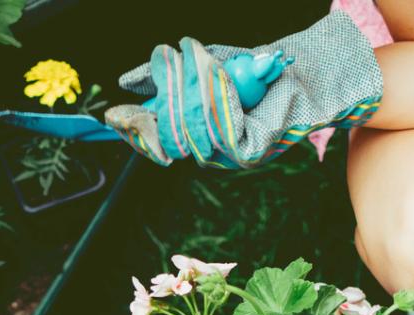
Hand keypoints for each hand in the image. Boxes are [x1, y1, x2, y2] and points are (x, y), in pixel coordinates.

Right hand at [104, 11, 382, 168]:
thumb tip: (128, 81)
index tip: (113, 115)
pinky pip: (223, 130)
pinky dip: (218, 98)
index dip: (133, 129)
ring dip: (194, 91)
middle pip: (169, 138)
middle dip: (164, 99)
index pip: (154, 141)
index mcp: (196, 135)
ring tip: (198, 58)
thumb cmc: (254, 70)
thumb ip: (168, 75)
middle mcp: (211, 152)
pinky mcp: (251, 152)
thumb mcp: (205, 65)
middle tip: (163, 63)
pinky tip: (219, 74)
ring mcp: (231, 155)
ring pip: (195, 132)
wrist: (301, 72)